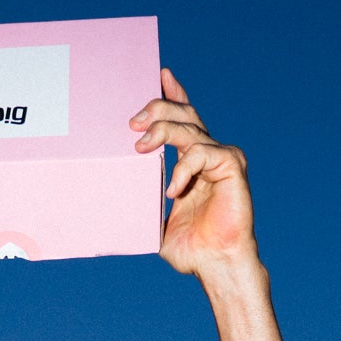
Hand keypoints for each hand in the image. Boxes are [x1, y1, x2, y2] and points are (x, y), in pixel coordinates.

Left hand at [130, 70, 256, 278]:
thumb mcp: (155, 220)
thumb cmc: (190, 250)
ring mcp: (221, 157)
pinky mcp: (231, 165)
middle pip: (184, 113)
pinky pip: (202, 152)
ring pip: (189, 127)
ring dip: (162, 131)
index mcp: (192, 161)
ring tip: (140, 149)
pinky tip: (173, 191)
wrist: (216, 266)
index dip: (172, 95)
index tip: (159, 75)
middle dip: (157, 108)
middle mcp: (208, 153)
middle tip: (133, 121)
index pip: (183, 119)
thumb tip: (109, 198)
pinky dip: (183, 168)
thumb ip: (143, 201)